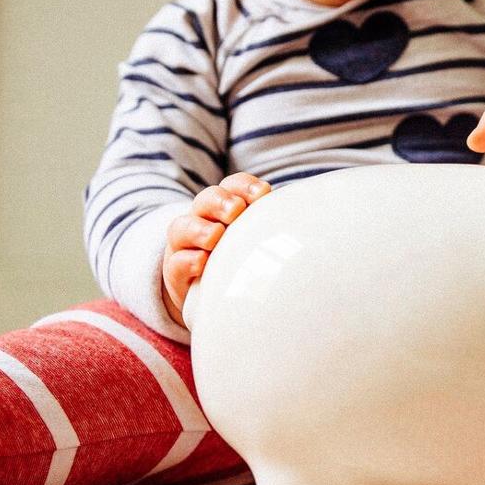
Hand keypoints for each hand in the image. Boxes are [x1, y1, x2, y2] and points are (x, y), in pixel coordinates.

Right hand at [159, 172, 270, 327]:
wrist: (212, 299)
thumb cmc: (244, 263)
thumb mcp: (259, 242)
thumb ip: (273, 230)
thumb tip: (310, 229)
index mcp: (225, 207)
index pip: (232, 186)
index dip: (245, 186)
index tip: (264, 194)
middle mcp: (202, 220)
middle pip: (205, 199)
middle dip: (221, 202)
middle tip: (236, 211)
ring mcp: (184, 245)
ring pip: (182, 227)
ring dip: (200, 229)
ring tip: (216, 236)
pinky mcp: (174, 272)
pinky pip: (175, 262)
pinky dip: (187, 260)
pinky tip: (201, 263)